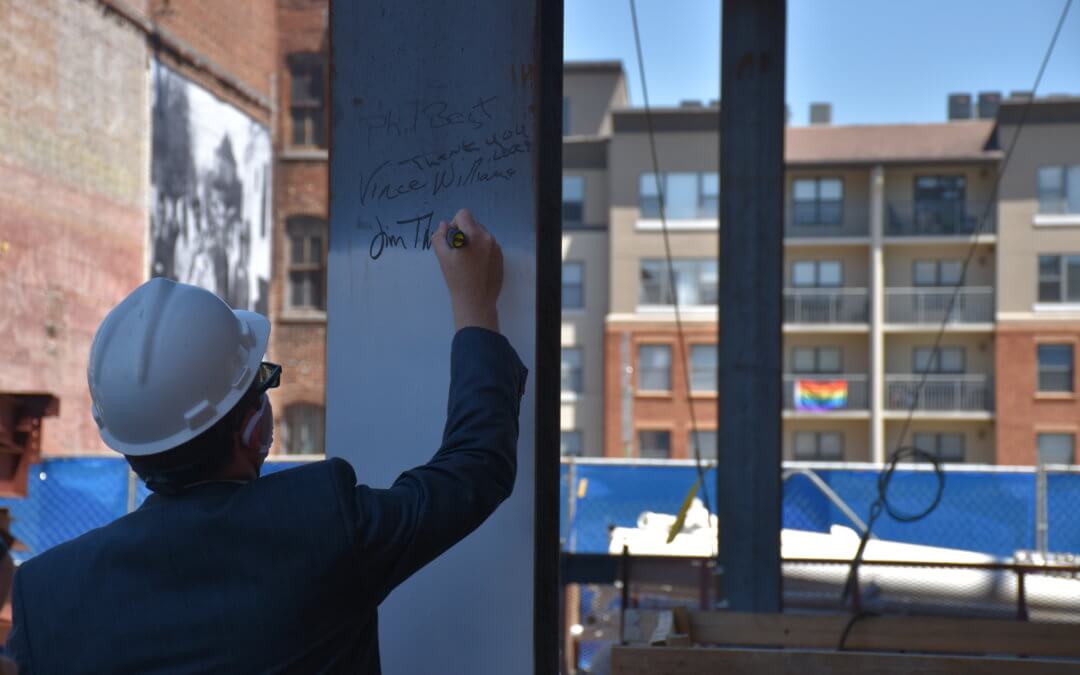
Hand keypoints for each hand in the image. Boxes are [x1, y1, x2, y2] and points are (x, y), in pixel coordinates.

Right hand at [434, 208, 502, 331]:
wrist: (476, 301)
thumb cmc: (457, 280)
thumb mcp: (442, 257)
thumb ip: (440, 237)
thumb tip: (444, 225)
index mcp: (473, 235)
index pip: (464, 214)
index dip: (455, 223)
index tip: (452, 239)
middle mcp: (488, 237)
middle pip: (473, 224)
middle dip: (465, 233)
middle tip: (459, 252)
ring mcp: (496, 247)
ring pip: (482, 235)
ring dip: (474, 242)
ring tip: (468, 261)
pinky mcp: (501, 256)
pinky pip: (489, 245)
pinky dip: (482, 250)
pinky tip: (477, 266)